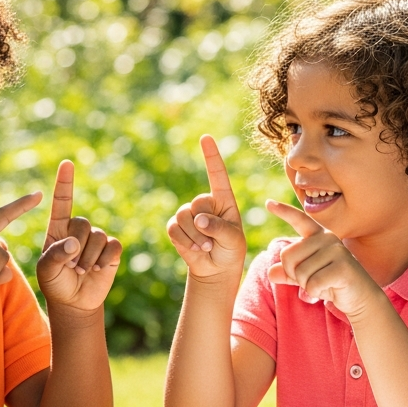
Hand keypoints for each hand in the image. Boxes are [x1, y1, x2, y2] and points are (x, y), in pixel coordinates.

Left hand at [37, 160, 121, 313]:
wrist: (75, 302)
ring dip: (89, 258)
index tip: (67, 164)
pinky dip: (105, 259)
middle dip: (77, 247)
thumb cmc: (56, 283)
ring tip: (82, 271)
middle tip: (71, 266)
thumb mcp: (46, 271)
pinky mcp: (111, 250)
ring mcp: (96, 239)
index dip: (65, 183)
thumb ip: (55, 255)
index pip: (62, 202)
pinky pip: (113, 246)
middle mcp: (78, 230)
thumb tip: (74, 242)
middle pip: (82, 223)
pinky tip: (99, 269)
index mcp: (58, 229)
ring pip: (98, 236)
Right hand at [166, 135, 245, 282]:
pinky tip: (195, 250)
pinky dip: (184, 242)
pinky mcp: (176, 226)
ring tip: (206, 247)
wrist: (216, 269)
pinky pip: (174, 228)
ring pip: (184, 217)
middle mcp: (205, 202)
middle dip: (205, 226)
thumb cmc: (230, 250)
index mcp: (224, 199)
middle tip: (214, 242)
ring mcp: (189, 213)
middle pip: (197, 203)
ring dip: (195, 238)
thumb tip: (199, 220)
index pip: (217, 174)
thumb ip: (220, 228)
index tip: (206, 137)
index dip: (211, 156)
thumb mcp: (233, 240)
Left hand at [265, 199, 378, 317]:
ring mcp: (337, 251)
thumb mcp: (307, 277)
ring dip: (307, 286)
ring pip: (300, 273)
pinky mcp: (342, 267)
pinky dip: (316, 292)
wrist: (361, 298)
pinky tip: (330, 290)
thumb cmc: (332, 284)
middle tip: (313, 280)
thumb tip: (271, 273)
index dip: (284, 212)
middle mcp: (328, 238)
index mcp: (319, 236)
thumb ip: (288, 273)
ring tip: (324, 284)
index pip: (300, 220)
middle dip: (294, 275)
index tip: (268, 203)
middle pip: (287, 256)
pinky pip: (312, 284)